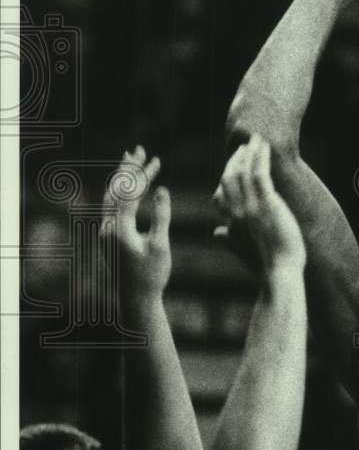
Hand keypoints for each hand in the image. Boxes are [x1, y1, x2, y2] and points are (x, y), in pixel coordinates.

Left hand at [101, 146, 171, 300]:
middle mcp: (108, 228)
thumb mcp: (160, 245)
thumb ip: (161, 216)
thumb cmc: (151, 274)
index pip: (129, 193)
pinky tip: (128, 187)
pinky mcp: (110, 237)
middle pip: (115, 190)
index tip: (156, 159)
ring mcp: (106, 232)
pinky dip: (121, 193)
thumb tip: (162, 189)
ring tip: (130, 161)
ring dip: (122, 179)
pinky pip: (112, 207)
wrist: (137, 299)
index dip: (142, 174)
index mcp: (119, 229)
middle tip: (137, 149)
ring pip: (111, 197)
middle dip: (128, 169)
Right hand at [215, 134, 305, 271]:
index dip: (225, 177)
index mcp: (231, 223)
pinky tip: (264, 145)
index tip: (233, 165)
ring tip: (255, 140)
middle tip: (244, 147)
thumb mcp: (242, 250)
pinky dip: (260, 156)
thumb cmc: (264, 265)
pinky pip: (259, 173)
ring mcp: (250, 207)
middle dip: (235, 160)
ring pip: (242, 172)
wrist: (279, 273)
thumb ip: (227, 239)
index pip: (221, 194)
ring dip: (248, 153)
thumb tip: (216, 233)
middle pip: (228, 178)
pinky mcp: (267, 203)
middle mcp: (237, 212)